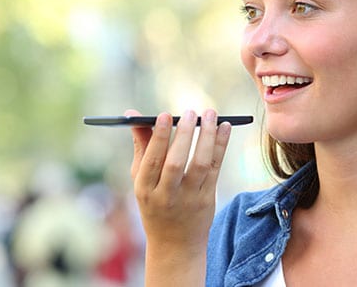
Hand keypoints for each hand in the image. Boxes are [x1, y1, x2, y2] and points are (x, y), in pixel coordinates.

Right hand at [127, 108, 230, 284]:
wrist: (175, 244)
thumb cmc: (155, 203)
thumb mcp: (142, 180)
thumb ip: (141, 146)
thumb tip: (132, 113)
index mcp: (145, 189)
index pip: (152, 161)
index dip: (158, 137)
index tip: (165, 115)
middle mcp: (166, 196)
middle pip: (175, 163)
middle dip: (183, 135)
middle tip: (190, 111)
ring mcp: (189, 199)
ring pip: (199, 165)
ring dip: (206, 137)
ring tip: (210, 114)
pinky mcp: (208, 200)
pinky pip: (215, 169)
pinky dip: (220, 146)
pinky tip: (224, 127)